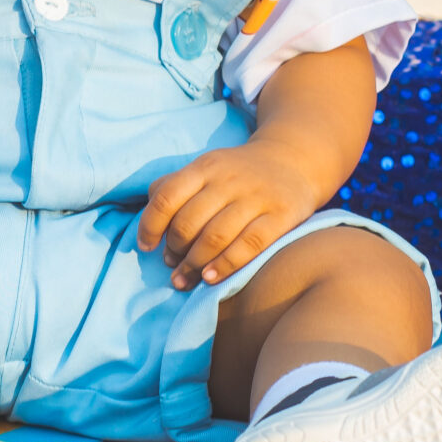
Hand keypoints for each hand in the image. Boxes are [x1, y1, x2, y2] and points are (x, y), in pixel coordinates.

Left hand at [138, 134, 331, 290]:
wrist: (295, 161)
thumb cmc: (238, 174)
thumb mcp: (206, 169)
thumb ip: (174, 187)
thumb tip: (148, 224)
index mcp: (205, 166)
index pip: (167, 196)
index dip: (150, 225)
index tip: (146, 247)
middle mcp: (229, 180)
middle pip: (189, 222)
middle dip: (175, 250)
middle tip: (172, 266)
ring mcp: (257, 197)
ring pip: (216, 236)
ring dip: (194, 264)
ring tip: (185, 280)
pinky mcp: (281, 216)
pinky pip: (249, 245)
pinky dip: (225, 265)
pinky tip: (210, 278)